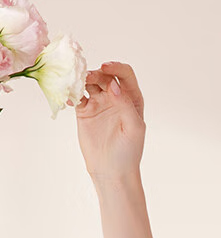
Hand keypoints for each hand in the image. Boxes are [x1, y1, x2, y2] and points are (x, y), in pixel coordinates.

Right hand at [75, 60, 145, 186]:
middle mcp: (115, 97)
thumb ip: (126, 105)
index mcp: (131, 98)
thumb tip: (114, 85)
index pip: (124, 75)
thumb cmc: (129, 152)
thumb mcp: (134, 128)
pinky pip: (77, 96)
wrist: (112, 170)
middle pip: (105, 75)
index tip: (105, 67)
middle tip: (88, 77)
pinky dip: (72, 93)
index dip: (116, 67)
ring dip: (82, 79)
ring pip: (89, 82)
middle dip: (96, 72)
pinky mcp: (85, 111)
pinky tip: (69, 97)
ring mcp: (99, 103)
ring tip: (76, 84)